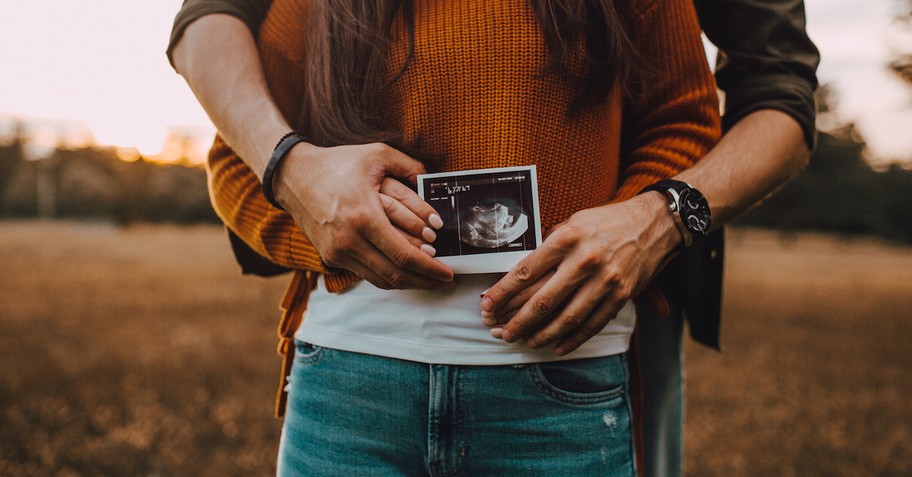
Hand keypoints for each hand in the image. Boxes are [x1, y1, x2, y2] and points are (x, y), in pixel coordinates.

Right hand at [274, 141, 453, 288]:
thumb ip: (410, 166)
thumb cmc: (337, 163)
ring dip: (408, 282)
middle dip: (425, 280)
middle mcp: (349, 240)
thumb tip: (433, 181)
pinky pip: (366, 274)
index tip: (448, 272)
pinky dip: (388, 275)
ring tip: (428, 278)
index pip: (404, 255)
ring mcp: (338, 252)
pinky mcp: (331, 257)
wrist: (293, 176)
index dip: (430, 268)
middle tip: (444, 280)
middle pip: (395, 274)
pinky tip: (403, 270)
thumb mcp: (377, 154)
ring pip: (381, 280)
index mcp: (364, 217)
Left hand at [480, 194, 677, 354]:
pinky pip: (592, 324)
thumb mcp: (573, 222)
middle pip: (543, 299)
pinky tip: (556, 347)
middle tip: (500, 332)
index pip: (526, 271)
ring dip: (542, 334)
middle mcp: (585, 260)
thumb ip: (549, 247)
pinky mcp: (621, 295)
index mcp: (567, 238)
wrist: (653, 223)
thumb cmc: (606, 221)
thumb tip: (520, 273)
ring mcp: (605, 280)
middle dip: (517, 320)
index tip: (487, 304)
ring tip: (525, 342)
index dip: (502, 292)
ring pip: (567, 317)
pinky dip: (573, 339)